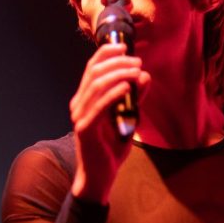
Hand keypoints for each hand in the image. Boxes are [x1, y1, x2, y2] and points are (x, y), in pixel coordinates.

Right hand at [69, 42, 150, 201]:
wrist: (101, 175)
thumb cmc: (112, 146)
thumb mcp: (129, 118)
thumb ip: (135, 98)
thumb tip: (144, 76)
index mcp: (86, 99)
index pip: (91, 69)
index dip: (105, 54)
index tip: (124, 46)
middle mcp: (79, 104)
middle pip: (94, 73)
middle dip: (116, 63)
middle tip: (136, 61)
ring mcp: (80, 116)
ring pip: (96, 86)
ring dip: (118, 74)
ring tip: (136, 70)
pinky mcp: (85, 129)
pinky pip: (98, 107)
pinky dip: (113, 94)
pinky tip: (126, 87)